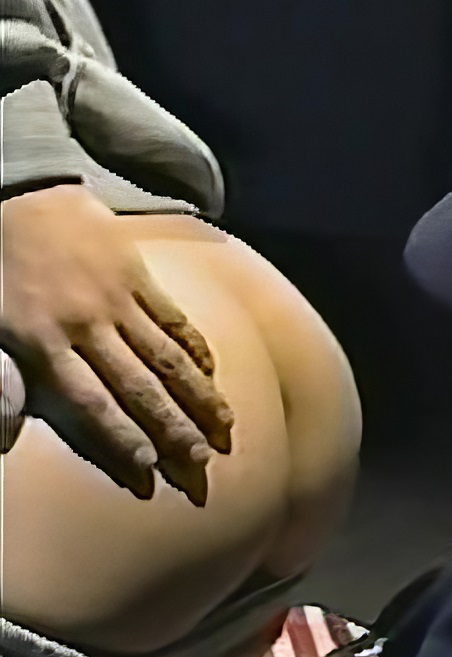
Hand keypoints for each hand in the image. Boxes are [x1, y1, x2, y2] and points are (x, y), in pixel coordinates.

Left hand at [0, 184, 232, 502]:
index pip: (89, 401)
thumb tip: (7, 431)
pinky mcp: (137, 275)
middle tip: (202, 462)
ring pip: (166, 358)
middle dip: (173, 428)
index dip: (121, 436)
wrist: (14, 188)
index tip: (150, 469)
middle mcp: (86, 327)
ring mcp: (117, 300)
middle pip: (139, 386)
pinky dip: (195, 348)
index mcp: (41, 342)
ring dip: (198, 396)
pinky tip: (213, 374)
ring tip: (225, 428)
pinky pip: (173, 319)